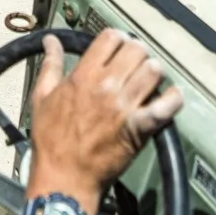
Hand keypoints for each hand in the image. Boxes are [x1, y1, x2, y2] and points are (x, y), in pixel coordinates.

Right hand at [26, 29, 182, 204]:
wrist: (64, 177)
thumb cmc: (51, 140)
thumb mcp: (42, 97)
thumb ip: (50, 65)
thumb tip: (51, 41)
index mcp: (83, 76)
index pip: (111, 38)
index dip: (118, 39)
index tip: (119, 47)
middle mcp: (106, 87)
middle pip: (137, 50)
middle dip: (138, 53)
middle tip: (135, 64)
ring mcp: (125, 107)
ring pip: (154, 71)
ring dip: (154, 72)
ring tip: (149, 80)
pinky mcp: (140, 129)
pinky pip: (167, 106)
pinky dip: (173, 99)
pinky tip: (170, 98)